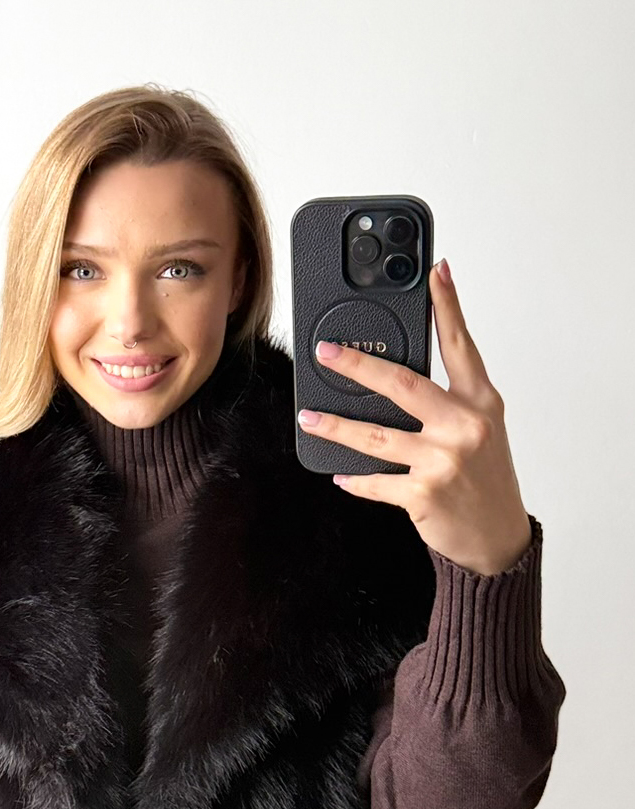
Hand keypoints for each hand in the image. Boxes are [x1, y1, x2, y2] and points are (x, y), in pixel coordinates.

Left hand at [297, 259, 533, 577]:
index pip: (460, 345)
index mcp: (481, 402)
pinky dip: (354, 478)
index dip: (448, 305)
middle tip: (327, 353)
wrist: (498, 537)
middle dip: (358, 366)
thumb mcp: (482, 430)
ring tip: (310, 417)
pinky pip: (376, 481)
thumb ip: (451, 401)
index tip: (435, 271)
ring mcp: (443, 460)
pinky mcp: (423, 493)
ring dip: (336, 427)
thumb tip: (399, 377)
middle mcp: (464, 426)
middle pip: (403, 384)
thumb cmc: (487, 480)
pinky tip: (340, 473)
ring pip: (375, 436)